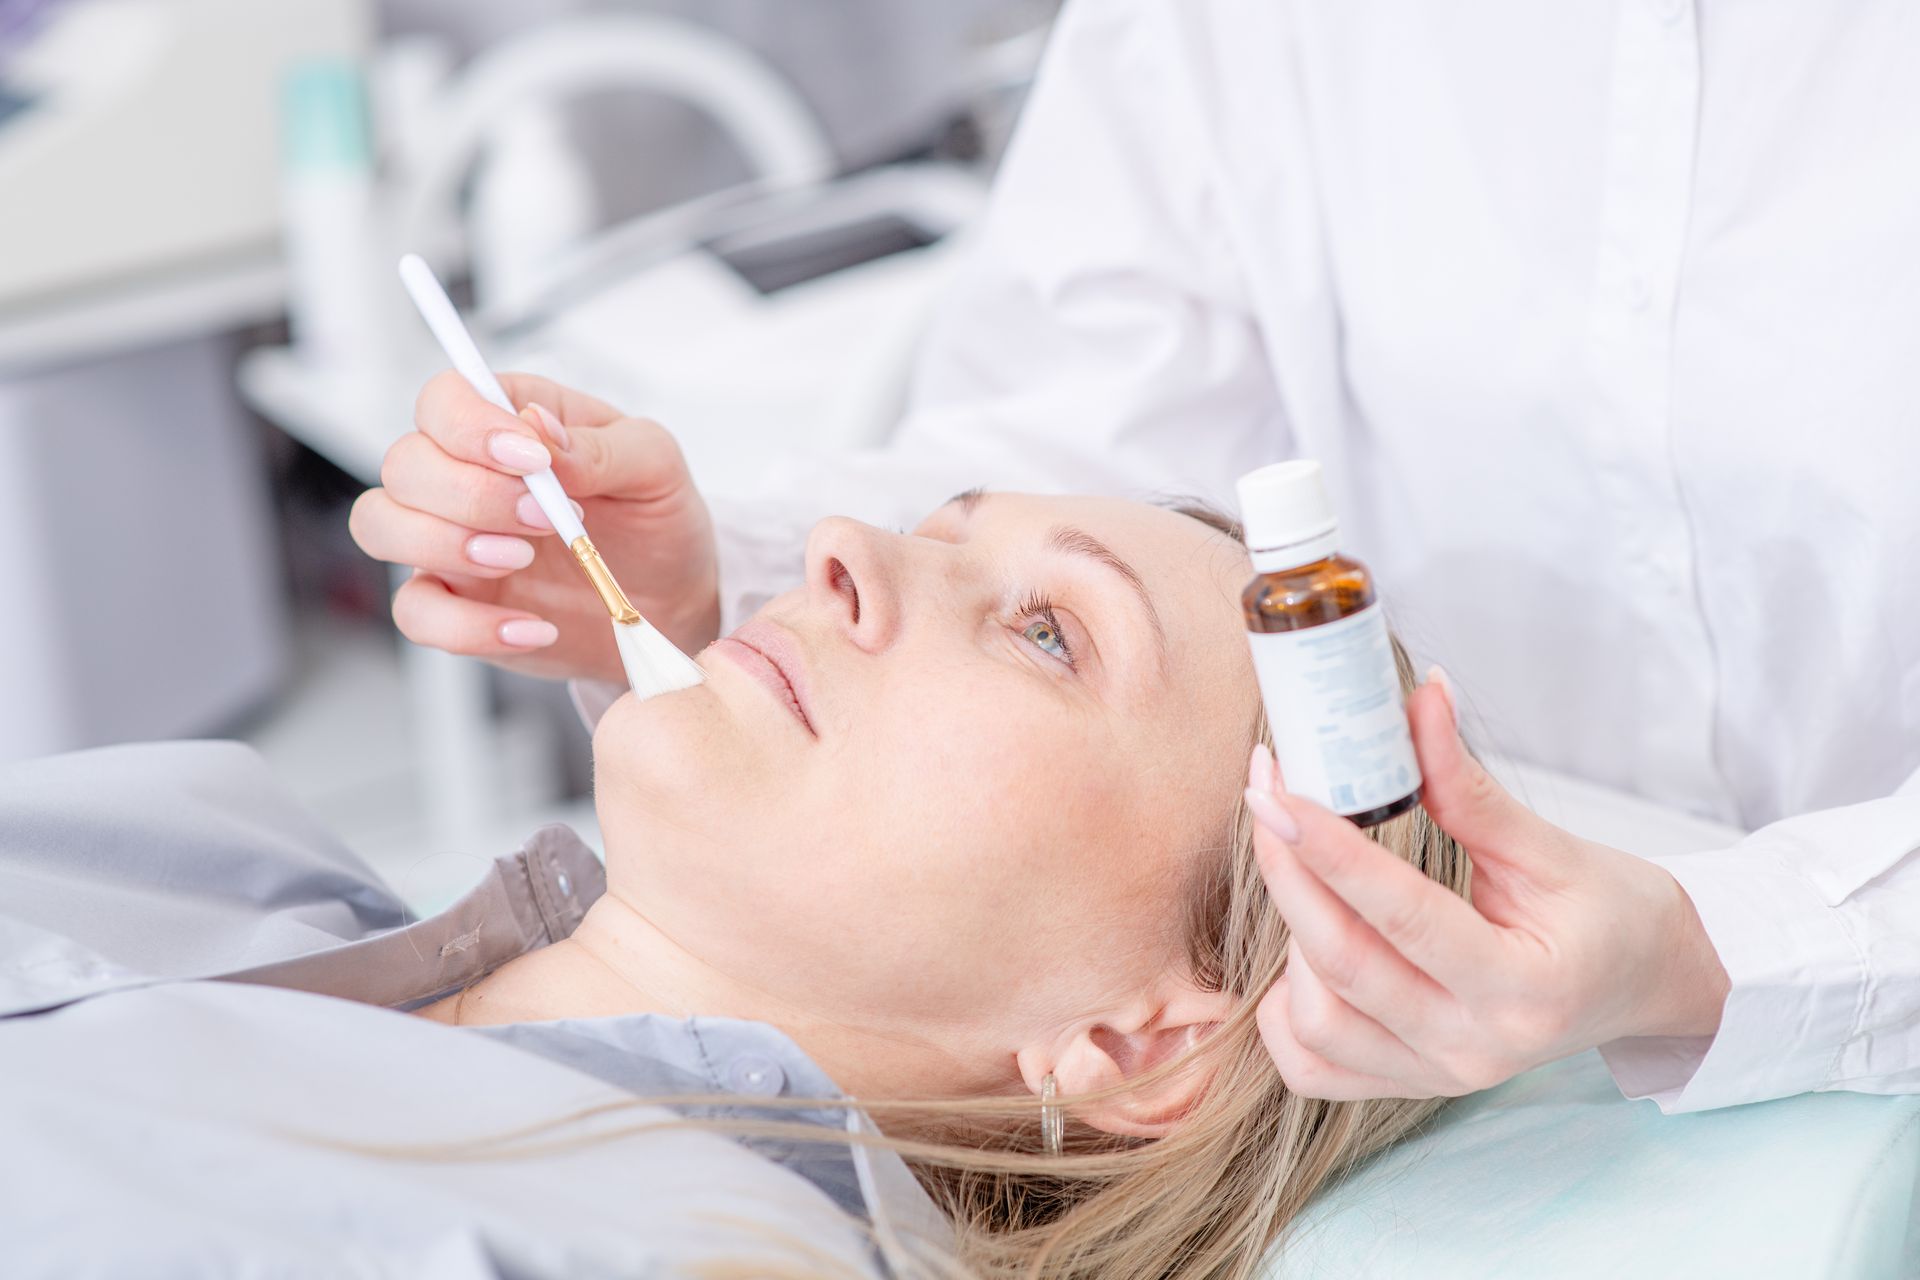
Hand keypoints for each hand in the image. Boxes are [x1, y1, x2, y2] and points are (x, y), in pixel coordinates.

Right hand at [350, 371, 720, 684]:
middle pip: (404, 464)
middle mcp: (463, 475)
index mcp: (508, 423)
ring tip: (520, 561)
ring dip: (443, 545)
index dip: (469, 426)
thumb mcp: (654, 467)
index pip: (444, 400)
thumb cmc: (655, 517)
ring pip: (381, 526)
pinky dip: (465, 627)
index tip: (530, 461)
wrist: (673, 598)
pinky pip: (415, 612)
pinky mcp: (456, 603)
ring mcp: (450, 540)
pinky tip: (533, 628)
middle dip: (470, 495)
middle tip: (545, 520)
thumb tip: (538, 427)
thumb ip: (598, 446)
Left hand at [1242, 670, 1731, 1100]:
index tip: (1279, 790)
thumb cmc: (1616, 915)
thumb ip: (1468, 786)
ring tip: (1307, 875)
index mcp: (1523, 986)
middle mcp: (1474, 1046)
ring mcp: (1438, 1076)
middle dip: (1289, 874)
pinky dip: (1285, 1013)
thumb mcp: (1552, 846)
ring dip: (1289, 941)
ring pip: (1315, 1024)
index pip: (1402, 914)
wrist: (1650, 984)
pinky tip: (1302, 955)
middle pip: (1343, 966)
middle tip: (1266, 799)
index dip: (1330, 849)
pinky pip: (1311, 1066)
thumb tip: (1421, 695)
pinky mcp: (1409, 1084)